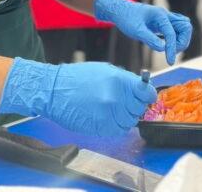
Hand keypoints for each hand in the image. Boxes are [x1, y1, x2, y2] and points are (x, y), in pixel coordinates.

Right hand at [0, 59, 155, 136]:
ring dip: (125, 117)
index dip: (148, 95)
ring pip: (129, 122)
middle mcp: (115, 98)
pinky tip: (107, 118)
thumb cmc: (77, 78)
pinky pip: (118, 131)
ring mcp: (107, 115)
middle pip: (139, 109)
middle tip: (126, 103)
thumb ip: (125, 80)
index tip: (147, 96)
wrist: (54, 90)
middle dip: (135, 106)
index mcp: (118, 80)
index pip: (146, 93)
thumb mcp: (104, 70)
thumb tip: (141, 88)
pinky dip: (116, 126)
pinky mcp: (99, 128)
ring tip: (113, 110)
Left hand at [94, 0, 190, 64]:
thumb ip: (149, 39)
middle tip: (171, 52)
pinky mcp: (163, 22)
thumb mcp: (136, 31)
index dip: (172, 48)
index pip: (172, 33)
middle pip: (186, 27)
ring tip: (170, 50)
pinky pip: (176, 29)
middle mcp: (166, 15)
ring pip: (183, 28)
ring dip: (181, 40)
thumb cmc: (127, 18)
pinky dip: (176, 38)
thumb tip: (163, 49)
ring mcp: (165, 18)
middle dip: (182, 42)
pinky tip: (167, 45)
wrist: (120, 10)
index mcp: (160, 15)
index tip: (170, 62)